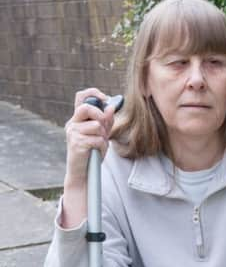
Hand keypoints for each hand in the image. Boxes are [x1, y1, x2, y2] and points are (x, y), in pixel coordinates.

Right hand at [60, 88, 115, 227]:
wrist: (83, 173)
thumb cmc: (92, 153)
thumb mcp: (101, 134)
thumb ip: (106, 121)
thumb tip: (111, 107)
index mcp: (78, 119)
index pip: (81, 96)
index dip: (94, 93)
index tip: (106, 98)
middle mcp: (72, 123)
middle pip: (87, 107)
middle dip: (101, 116)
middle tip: (104, 128)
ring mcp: (72, 133)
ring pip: (97, 126)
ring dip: (103, 137)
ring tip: (99, 145)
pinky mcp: (76, 143)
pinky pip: (98, 140)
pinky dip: (102, 147)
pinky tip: (97, 152)